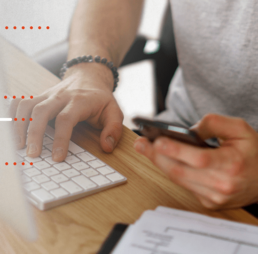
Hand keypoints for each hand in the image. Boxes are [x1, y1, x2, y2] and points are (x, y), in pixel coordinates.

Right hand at [10, 63, 122, 160]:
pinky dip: (13, 114)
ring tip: (19, 146)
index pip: (66, 119)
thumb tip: (107, 147)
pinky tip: (14, 130)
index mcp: (79, 101)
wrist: (89, 77)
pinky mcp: (40, 97)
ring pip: (27, 106)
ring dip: (19, 125)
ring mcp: (48, 95)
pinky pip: (21, 102)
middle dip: (34, 134)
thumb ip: (113, 129)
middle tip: (33, 155)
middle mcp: (61, 97)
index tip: (57, 157)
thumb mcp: (114, 112)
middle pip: (41, 112)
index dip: (60, 139)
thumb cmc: (100, 99)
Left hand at [134, 114, 257, 209]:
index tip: (156, 141)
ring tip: (145, 148)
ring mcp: (214, 197)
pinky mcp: (209, 202)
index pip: (198, 159)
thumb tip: (189, 130)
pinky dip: (172, 171)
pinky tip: (162, 159)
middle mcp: (222, 185)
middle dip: (156, 156)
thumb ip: (214, 123)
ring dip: (159, 163)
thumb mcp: (240, 129)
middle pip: (180, 172)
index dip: (175, 150)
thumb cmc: (254, 152)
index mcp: (232, 165)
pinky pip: (184, 185)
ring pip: (178, 180)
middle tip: (140, 143)